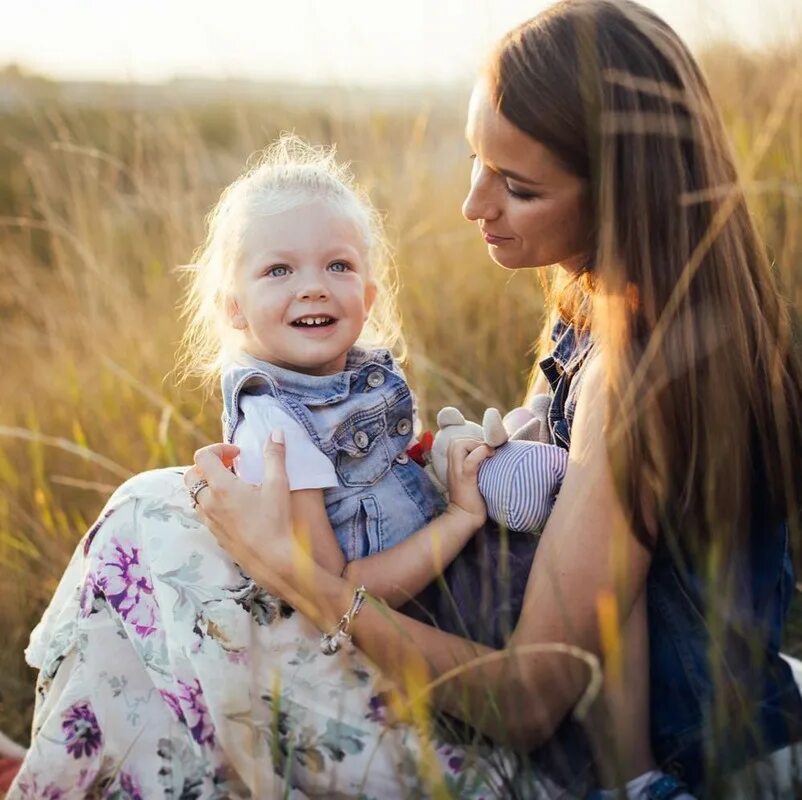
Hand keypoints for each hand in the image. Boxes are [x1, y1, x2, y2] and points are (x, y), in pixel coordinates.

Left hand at [182, 430, 305, 597]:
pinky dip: (213, 502)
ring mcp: (210, 521)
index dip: (219, 448)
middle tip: (233, 466)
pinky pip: (204, 512)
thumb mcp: (279, 484)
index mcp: (221, 487)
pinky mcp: (215, 535)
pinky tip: (236, 505)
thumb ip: (275, 455)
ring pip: (195, 495)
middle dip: (209, 465)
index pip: (203, 456)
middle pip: (192, 475)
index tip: (238, 454)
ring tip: (234, 485)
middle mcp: (209, 503)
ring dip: (210, 484)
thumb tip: (275, 432)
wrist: (275, 560)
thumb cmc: (277, 521)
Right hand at [445, 437, 492, 528]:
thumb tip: (492, 457)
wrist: (465, 518)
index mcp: (454, 467)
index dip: (471, 441)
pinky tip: (491, 456)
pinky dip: (481, 453)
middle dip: (473, 441)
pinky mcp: (466, 479)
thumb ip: (475, 468)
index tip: (484, 450)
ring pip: (459, 446)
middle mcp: (453, 467)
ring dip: (476, 444)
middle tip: (486, 451)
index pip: (455, 443)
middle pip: (455, 442)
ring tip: (488, 453)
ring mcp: (458, 472)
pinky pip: (471, 460)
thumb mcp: (470, 481)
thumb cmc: (472, 501)